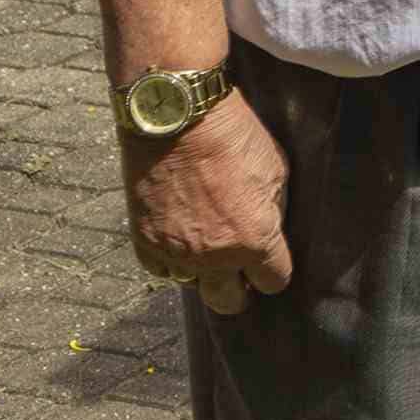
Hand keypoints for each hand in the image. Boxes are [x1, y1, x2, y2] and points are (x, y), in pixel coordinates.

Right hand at [122, 92, 292, 316]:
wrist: (177, 117)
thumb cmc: (233, 137)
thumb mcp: (276, 170)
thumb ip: (274, 211)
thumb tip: (272, 231)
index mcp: (253, 240)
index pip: (274, 281)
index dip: (275, 272)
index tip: (271, 262)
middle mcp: (213, 257)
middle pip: (228, 302)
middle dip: (239, 290)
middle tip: (240, 271)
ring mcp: (175, 252)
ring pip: (192, 284)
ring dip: (202, 271)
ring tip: (207, 243)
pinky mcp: (143, 242)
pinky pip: (160, 269)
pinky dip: (171, 259)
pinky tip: (179, 237)